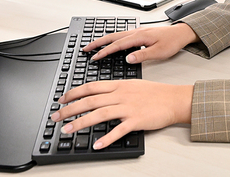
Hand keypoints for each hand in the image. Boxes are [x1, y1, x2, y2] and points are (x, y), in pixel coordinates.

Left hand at [52, 80, 193, 149]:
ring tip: (67, 130)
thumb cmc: (155, 93)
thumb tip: (98, 94)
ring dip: (81, 122)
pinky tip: (97, 144)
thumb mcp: (132, 85)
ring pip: (99, 114)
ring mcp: (128, 107)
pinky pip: (118, 130)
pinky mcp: (136, 120)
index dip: (73, 93)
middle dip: (69, 109)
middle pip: (90, 100)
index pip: (90, 87)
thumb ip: (115, 89)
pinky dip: (107, 138)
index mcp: (118, 85)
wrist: (173, 99)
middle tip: (55, 117)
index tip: (61, 100)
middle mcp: (120, 95)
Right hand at [84, 23, 198, 63]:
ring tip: (94, 45)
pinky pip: (122, 34)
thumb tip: (128, 59)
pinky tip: (111, 43)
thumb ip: (143, 55)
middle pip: (112, 36)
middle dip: (98, 42)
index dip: (105, 51)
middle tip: (86, 48)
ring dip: (104, 40)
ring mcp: (137, 31)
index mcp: (139, 36)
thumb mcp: (159, 52)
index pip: (118, 45)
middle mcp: (136, 32)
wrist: (181, 33)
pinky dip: (112, 38)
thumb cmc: (172, 42)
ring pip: (116, 34)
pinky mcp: (140, 33)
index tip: (95, 56)